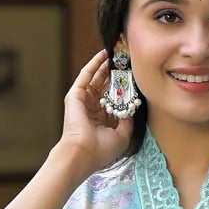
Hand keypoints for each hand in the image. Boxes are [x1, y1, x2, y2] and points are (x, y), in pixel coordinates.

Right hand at [59, 50, 135, 176]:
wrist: (83, 153)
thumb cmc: (101, 150)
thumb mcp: (122, 136)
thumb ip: (128, 121)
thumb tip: (133, 107)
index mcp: (102, 120)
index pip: (114, 99)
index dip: (123, 88)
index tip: (134, 78)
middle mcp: (92, 109)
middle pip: (105, 86)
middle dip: (116, 74)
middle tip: (126, 61)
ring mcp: (83, 101)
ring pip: (96, 78)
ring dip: (106, 66)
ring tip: (118, 54)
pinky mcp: (75, 95)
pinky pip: (86, 75)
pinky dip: (94, 64)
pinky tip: (103, 54)